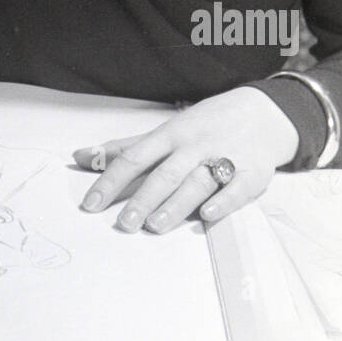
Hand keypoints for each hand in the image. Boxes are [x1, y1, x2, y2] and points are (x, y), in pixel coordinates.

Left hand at [74, 87, 299, 233]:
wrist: (262, 114)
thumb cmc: (203, 127)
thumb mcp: (164, 133)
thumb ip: (124, 149)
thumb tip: (79, 156)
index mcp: (170, 134)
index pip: (134, 157)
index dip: (111, 180)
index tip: (90, 204)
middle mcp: (194, 146)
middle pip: (165, 173)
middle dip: (143, 198)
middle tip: (123, 223)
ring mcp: (223, 157)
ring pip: (197, 182)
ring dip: (176, 204)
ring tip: (155, 225)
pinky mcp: (251, 173)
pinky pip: (236, 188)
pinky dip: (223, 201)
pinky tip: (207, 215)